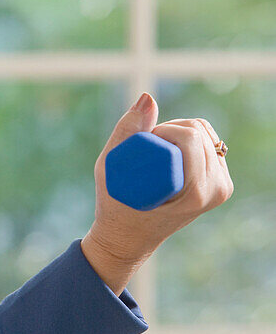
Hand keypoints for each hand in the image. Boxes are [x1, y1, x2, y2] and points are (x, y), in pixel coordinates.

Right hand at [81, 93, 233, 295]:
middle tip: (145, 149)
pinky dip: (188, 139)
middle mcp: (216, 189)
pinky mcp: (221, 183)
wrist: (129, 237)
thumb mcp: (111, 167)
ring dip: (177, 133)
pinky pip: (208, 142)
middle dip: (169, 130)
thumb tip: (149, 96)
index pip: (190, 137)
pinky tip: (171, 152)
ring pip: (205, 133)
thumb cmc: (115, 204)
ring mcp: (222, 187)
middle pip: (198, 132)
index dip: (162, 130)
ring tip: (155, 153)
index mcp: (197, 191)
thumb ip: (127, 130)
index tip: (141, 144)